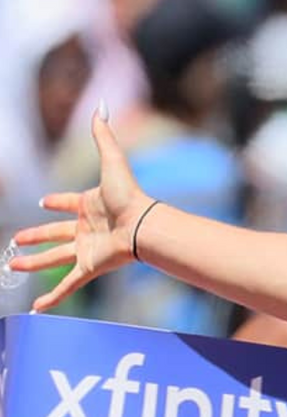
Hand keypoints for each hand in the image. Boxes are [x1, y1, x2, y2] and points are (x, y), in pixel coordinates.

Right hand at [10, 109, 152, 310]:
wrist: (143, 226)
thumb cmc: (130, 195)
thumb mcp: (112, 161)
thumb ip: (103, 136)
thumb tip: (101, 107)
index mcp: (89, 205)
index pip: (66, 203)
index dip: (56, 203)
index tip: (43, 202)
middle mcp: (86, 228)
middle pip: (54, 233)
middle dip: (35, 236)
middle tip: (16, 240)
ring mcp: (86, 249)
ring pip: (53, 258)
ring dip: (33, 264)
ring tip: (12, 267)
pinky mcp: (88, 266)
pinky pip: (67, 284)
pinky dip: (54, 298)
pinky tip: (38, 309)